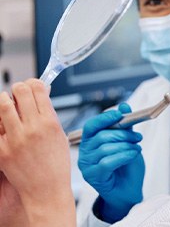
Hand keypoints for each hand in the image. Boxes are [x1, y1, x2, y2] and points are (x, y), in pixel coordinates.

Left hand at [0, 79, 74, 226]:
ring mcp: (16, 139)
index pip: (38, 88)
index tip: (32, 86)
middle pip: (20, 91)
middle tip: (17, 94)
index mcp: (50, 122)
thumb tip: (40, 97)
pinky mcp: (2, 150)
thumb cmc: (55, 166)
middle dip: (18, 89)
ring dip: (5, 101)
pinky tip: (4, 127)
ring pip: (3, 105)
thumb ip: (49, 115)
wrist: (46, 190)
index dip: (34, 83)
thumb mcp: (59, 135)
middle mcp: (33, 128)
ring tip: (7, 106)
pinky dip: (0, 124)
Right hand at [78, 103, 143, 222]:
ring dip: (126, 146)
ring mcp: (87, 166)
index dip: (105, 118)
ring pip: (106, 148)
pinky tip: (133, 155)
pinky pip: (107, 161)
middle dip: (123, 134)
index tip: (120, 114)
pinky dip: (124, 156)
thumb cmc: (126, 167)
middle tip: (137, 137)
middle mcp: (85, 153)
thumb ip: (125, 125)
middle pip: (101, 136)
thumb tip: (124, 106)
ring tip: (136, 149)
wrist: (129, 190)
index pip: (92, 125)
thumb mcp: (128, 142)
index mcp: (90, 142)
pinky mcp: (93, 176)